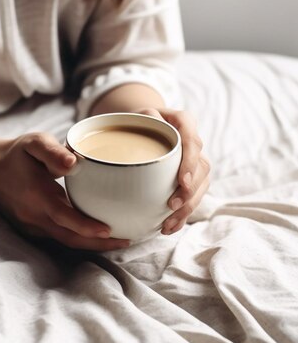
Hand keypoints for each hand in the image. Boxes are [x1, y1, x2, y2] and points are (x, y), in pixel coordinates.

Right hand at [0, 133, 129, 250]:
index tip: (109, 230)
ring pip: (66, 241)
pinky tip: (99, 236)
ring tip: (119, 240)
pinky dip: (81, 239)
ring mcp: (33, 225)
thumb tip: (74, 162)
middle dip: (98, 244)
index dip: (86, 226)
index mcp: (37, 195)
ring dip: (92, 244)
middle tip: (126, 240)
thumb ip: (52, 151)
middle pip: (70, 238)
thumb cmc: (17, 154)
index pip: (63, 217)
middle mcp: (35, 216)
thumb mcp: (33, 142)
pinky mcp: (34, 229)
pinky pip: (60, 237)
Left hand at [138, 108, 209, 234]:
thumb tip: (148, 123)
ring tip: (168, 224)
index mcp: (184, 122)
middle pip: (202, 167)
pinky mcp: (192, 178)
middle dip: (190, 190)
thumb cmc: (141, 121)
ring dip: (187, 207)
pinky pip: (194, 197)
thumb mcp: (140, 115)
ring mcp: (195, 161)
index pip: (192, 140)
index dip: (190, 162)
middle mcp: (194, 143)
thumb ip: (145, 117)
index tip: (183, 182)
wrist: (145, 126)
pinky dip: (183, 214)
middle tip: (172, 205)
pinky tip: (170, 227)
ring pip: (202, 186)